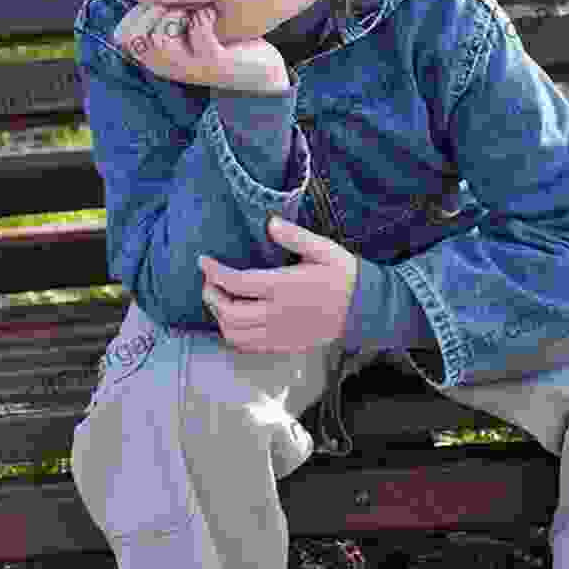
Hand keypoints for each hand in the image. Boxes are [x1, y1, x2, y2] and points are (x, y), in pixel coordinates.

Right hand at [114, 3, 289, 92]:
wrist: (260, 73)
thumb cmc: (220, 40)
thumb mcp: (186, 25)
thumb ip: (164, 9)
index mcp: (156, 58)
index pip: (122, 36)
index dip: (139, 12)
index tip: (165, 5)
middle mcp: (167, 67)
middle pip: (135, 37)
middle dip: (154, 12)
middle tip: (180, 8)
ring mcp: (190, 68)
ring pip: (160, 37)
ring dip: (177, 14)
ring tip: (195, 12)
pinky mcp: (215, 64)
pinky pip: (198, 28)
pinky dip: (204, 14)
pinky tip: (213, 14)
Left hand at [198, 216, 358, 353]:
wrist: (365, 310)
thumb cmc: (344, 276)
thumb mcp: (324, 249)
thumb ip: (295, 236)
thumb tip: (270, 223)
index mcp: (285, 286)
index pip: (237, 282)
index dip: (214, 272)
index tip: (203, 261)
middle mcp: (278, 313)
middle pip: (229, 312)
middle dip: (210, 295)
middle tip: (208, 281)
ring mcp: (279, 333)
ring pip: (235, 333)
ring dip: (219, 316)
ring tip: (218, 299)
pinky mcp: (284, 345)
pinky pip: (248, 346)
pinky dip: (233, 334)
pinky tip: (233, 319)